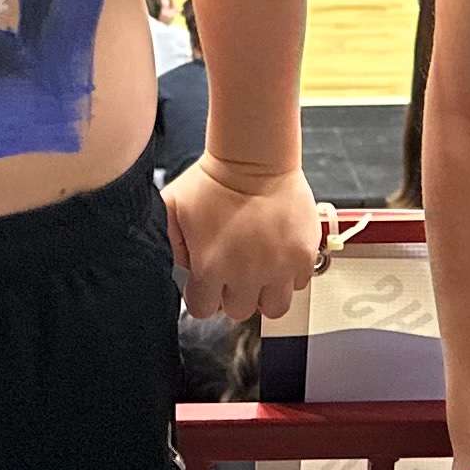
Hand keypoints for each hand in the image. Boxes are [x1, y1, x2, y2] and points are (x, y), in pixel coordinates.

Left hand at [165, 158, 325, 323]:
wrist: (255, 158)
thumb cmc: (214, 179)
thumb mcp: (173, 208)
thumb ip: (166, 241)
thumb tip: (175, 265)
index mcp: (211, 267)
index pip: (203, 309)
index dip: (203, 296)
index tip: (207, 282)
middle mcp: (246, 274)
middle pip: (239, 311)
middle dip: (233, 295)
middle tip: (234, 273)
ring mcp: (278, 267)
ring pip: (273, 308)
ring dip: (264, 294)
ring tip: (259, 273)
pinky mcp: (302, 256)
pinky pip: (298, 284)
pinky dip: (289, 276)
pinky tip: (278, 257)